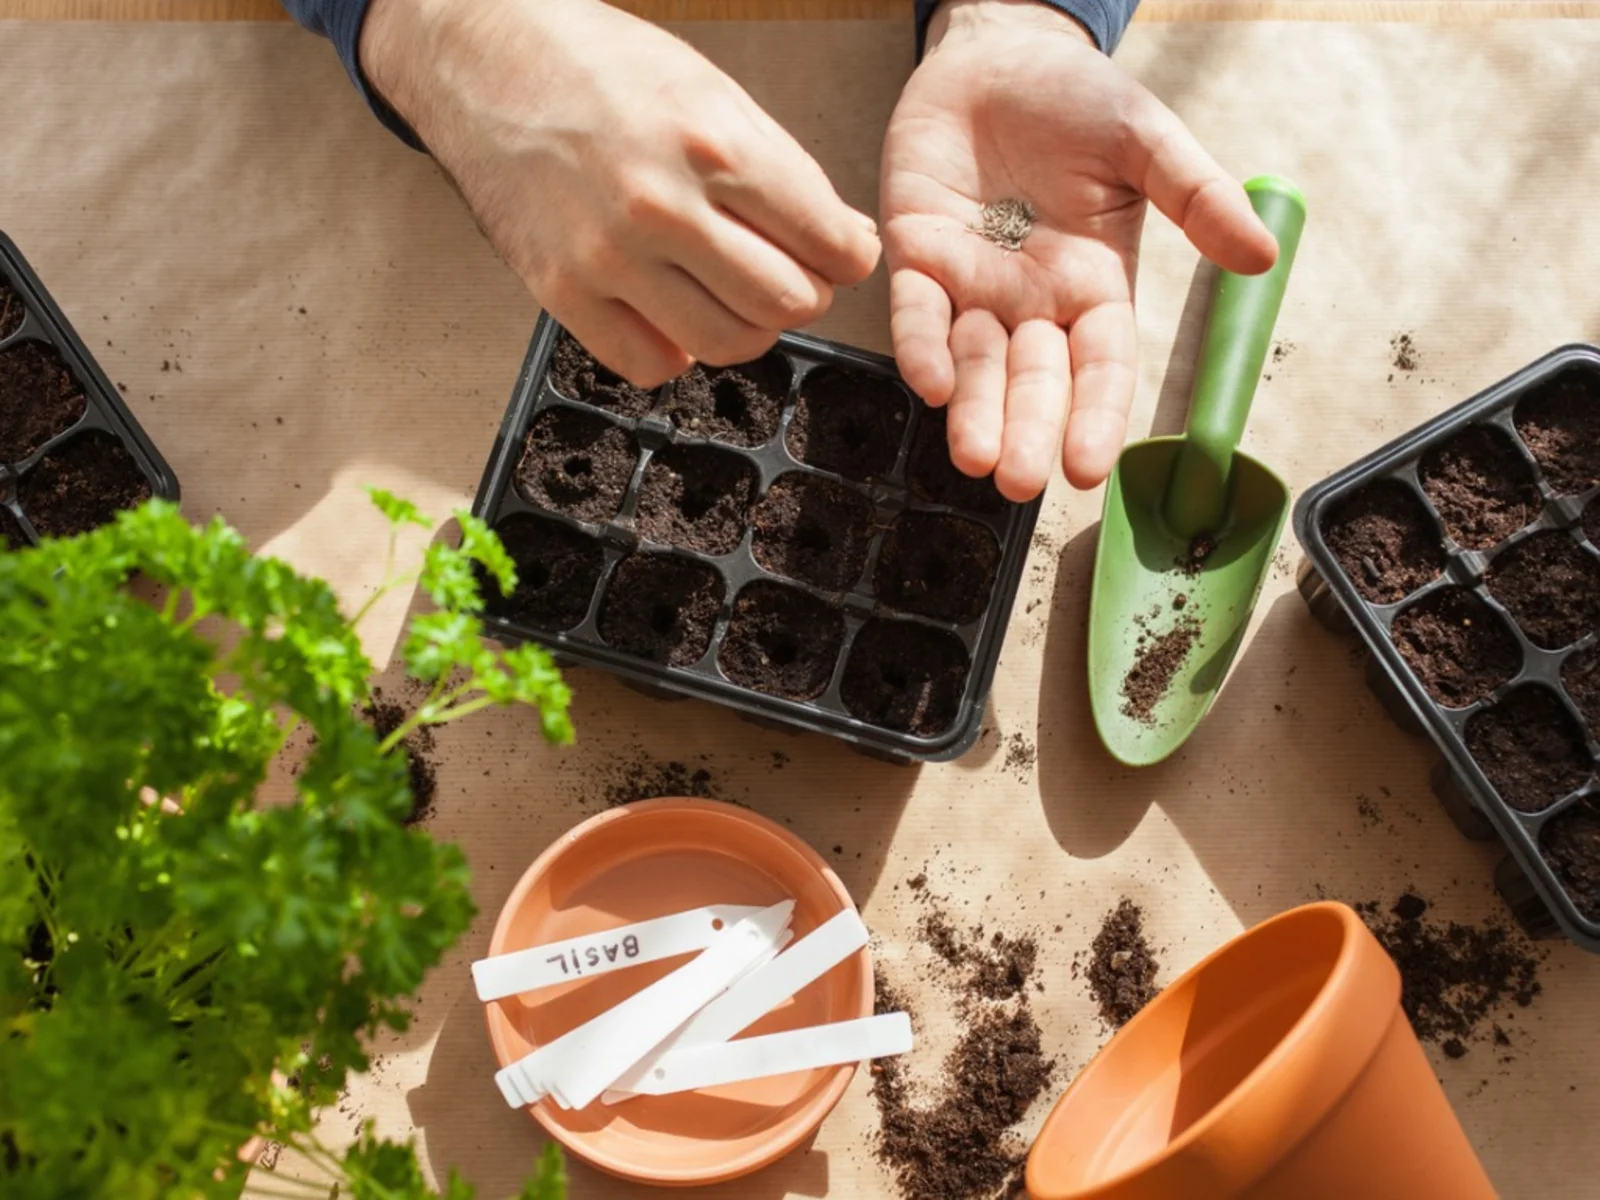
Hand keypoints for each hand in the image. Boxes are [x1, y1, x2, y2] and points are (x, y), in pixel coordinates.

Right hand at [361, 0, 880, 386]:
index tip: (841, 255)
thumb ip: (785, 172)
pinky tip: (674, 311)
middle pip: (785, 303)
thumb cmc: (601, 69)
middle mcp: (661, 205)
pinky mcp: (562, 291)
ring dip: (748, 328)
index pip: (827, 243)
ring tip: (734, 295)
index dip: (848, 257)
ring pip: (726, 343)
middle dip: (803, 294)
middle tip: (789, 275)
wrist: (487, 59)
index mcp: (712, 145)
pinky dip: (677, 351)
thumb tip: (847, 241)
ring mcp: (607, 256)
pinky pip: (650, 363)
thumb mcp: (713, 94)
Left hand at [881, 0, 1276, 499]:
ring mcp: (972, 284)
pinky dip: (921, 347)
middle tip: (1020, 482)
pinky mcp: (916, 257)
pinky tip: (929, 384)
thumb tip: (1262, 256)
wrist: (997, 54)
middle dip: (1026, 431)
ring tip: (973, 458)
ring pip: (974, 363)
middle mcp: (1032, 300)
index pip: (1100, 367)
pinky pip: (916, 313)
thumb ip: (1196, 196)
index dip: (1096, 417)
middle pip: (1033, 381)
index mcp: (1094, 286)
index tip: (1090, 468)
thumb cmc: (1077, 99)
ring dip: (972, 412)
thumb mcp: (1146, 142)